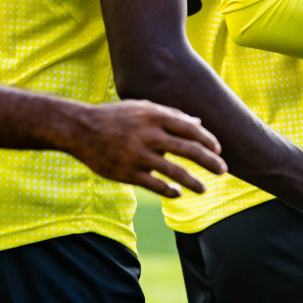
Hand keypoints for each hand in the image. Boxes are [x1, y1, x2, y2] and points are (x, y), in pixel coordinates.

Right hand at [66, 100, 225, 197]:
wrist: (79, 128)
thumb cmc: (115, 116)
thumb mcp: (142, 108)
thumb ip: (171, 115)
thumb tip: (198, 123)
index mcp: (154, 116)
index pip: (190, 129)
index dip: (207, 140)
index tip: (218, 150)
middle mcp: (149, 135)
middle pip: (188, 150)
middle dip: (209, 162)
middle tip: (223, 171)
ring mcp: (138, 155)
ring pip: (174, 172)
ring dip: (193, 182)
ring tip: (204, 190)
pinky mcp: (126, 172)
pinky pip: (154, 185)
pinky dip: (169, 191)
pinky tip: (178, 194)